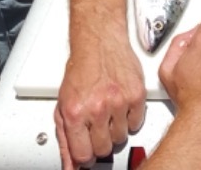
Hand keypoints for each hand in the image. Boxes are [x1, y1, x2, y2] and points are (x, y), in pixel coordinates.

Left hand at [54, 35, 147, 168]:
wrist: (99, 43)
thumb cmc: (81, 71)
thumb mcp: (63, 106)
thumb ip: (65, 139)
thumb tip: (70, 165)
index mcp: (75, 113)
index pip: (83, 155)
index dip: (85, 157)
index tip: (87, 153)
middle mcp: (97, 108)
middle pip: (104, 149)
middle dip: (100, 142)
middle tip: (96, 129)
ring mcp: (119, 102)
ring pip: (121, 137)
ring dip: (115, 130)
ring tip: (108, 113)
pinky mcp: (137, 95)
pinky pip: (136, 123)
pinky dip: (129, 118)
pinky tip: (120, 106)